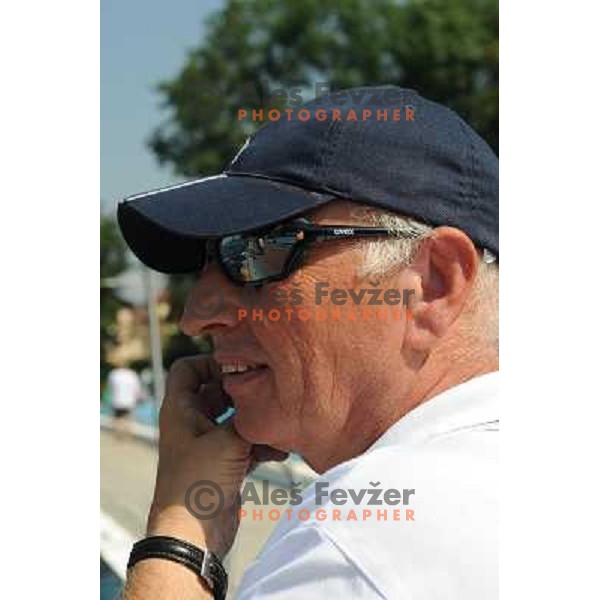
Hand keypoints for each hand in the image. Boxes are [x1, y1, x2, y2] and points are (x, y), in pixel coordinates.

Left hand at [146, 355, 285, 557]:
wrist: (193, 534)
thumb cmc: (198, 482)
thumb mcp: (226, 441)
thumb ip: (247, 416)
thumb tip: (268, 398)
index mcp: (180, 409)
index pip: (186, 368)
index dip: (210, 363)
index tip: (238, 371)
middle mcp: (192, 422)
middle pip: (217, 391)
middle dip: (243, 393)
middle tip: (266, 392)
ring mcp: (207, 443)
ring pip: (234, 418)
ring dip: (255, 420)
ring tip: (278, 424)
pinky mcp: (223, 462)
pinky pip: (244, 442)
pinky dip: (260, 444)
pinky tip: (281, 450)